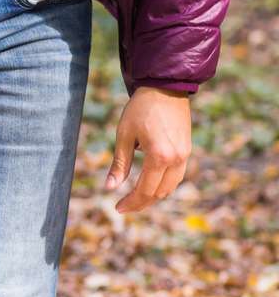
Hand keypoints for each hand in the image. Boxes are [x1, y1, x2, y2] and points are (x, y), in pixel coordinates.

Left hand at [106, 87, 191, 212]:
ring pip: (171, 186)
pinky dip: (163, 184)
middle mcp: (176, 158)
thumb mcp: (124, 136)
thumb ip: (119, 164)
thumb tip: (110, 188)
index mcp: (159, 156)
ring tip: (135, 198)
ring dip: (154, 195)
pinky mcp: (187, 149)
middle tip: (123, 206)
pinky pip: (177, 175)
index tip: (117, 208)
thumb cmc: (140, 109)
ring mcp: (185, 154)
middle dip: (141, 203)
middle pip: (160, 193)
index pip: (145, 190)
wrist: (166, 88)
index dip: (131, 203)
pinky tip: (149, 184)